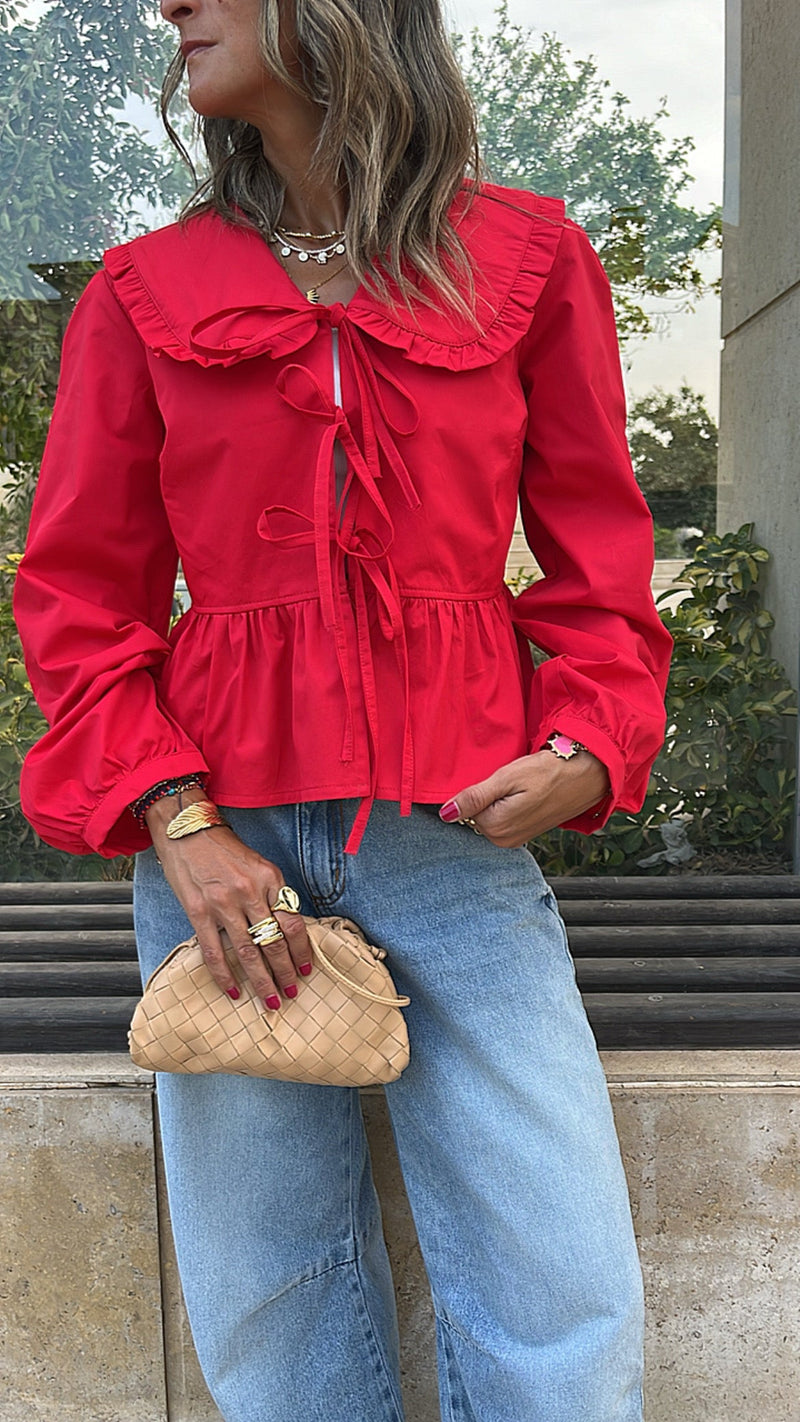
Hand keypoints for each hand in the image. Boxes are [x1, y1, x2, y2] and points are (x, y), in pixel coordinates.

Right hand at [146, 794, 312, 1008]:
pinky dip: (224, 974)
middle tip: (292, 992)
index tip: (307, 969)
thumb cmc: (225, 849)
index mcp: (270, 878)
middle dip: (285, 972)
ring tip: (270, 999)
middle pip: (273, 941)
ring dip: (261, 979)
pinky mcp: (198, 912)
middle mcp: (249, 892)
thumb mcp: (259, 865)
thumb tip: (286, 930)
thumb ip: (272, 894)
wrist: (188, 831)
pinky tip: (233, 990)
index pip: (293, 922)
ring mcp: (223, 903)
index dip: (302, 950)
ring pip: (248, 951)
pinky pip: (213, 951)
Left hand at [441, 751, 610, 848]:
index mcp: (496, 828)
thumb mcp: (507, 778)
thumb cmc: (549, 771)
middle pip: (477, 815)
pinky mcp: (525, 833)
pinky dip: (508, 806)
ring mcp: (516, 839)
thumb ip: (475, 797)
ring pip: (490, 816)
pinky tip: (525, 794)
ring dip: (499, 801)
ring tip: (521, 787)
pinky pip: (504, 819)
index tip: (499, 781)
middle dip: (487, 797)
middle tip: (511, 783)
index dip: (479, 790)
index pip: (466, 809)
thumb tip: (446, 813)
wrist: (586, 775)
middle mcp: (504, 840)